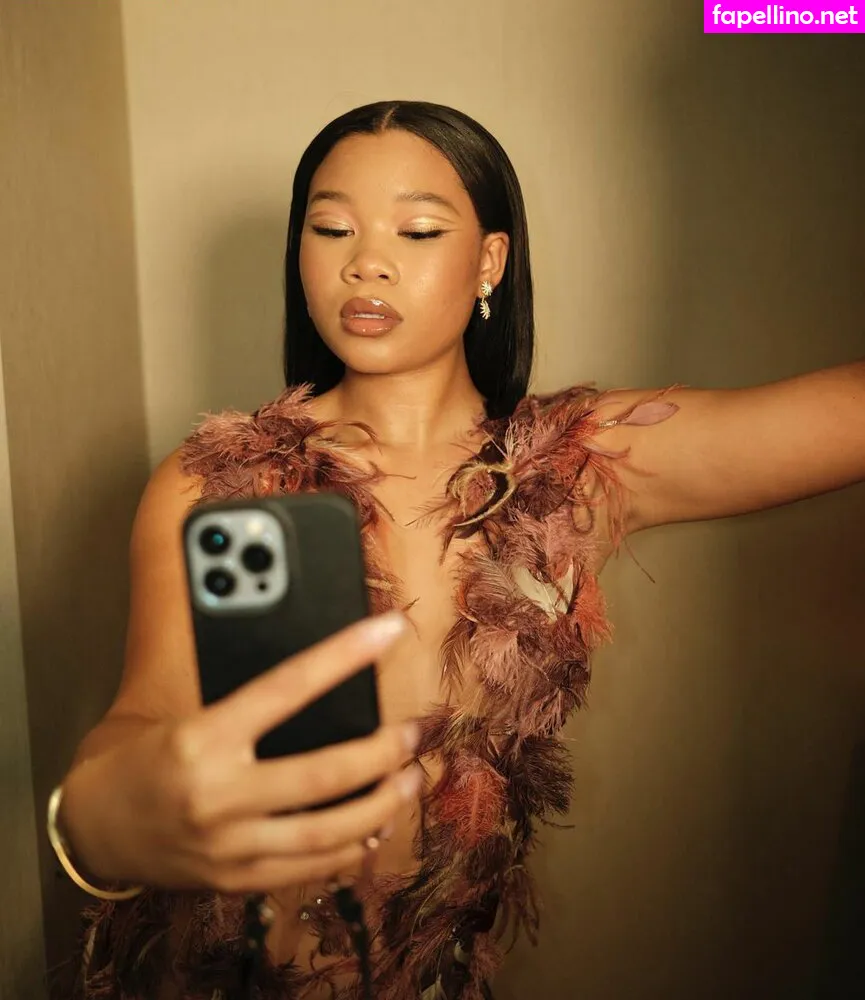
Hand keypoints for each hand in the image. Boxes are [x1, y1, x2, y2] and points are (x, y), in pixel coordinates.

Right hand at [61, 611, 419, 892]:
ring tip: (409, 781)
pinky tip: (375, 828)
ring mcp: (229, 846)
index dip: (344, 654)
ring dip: (382, 805)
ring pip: (327, 831)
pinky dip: (350, 849)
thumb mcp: (188, 713)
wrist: (96, 826)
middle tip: (412, 733)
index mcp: (204, 738)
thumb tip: (322, 679)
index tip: (387, 631)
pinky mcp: (236, 879)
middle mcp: (219, 795)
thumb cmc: (147, 756)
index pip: (288, 686)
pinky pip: (308, 869)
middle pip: (324, 773)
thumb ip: (249, 703)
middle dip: (382, 752)